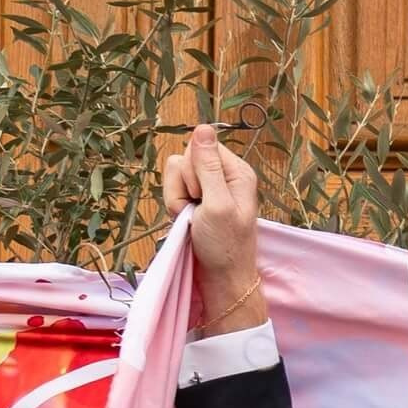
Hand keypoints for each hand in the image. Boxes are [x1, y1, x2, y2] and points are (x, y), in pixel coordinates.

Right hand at [161, 123, 264, 332]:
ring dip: (176, 198)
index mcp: (236, 172)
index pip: (201, 145)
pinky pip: (171, 189)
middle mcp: (222, 176)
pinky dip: (173, 206)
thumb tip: (203, 127)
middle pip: (184, 158)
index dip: (195, 168)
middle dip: (183, 185)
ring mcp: (207, 189)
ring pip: (174, 174)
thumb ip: (208, 166)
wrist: (221, 279)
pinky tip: (185, 222)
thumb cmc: (225, 246)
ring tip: (192, 219)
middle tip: (197, 211)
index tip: (203, 194)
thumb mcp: (218, 204)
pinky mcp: (194, 200)